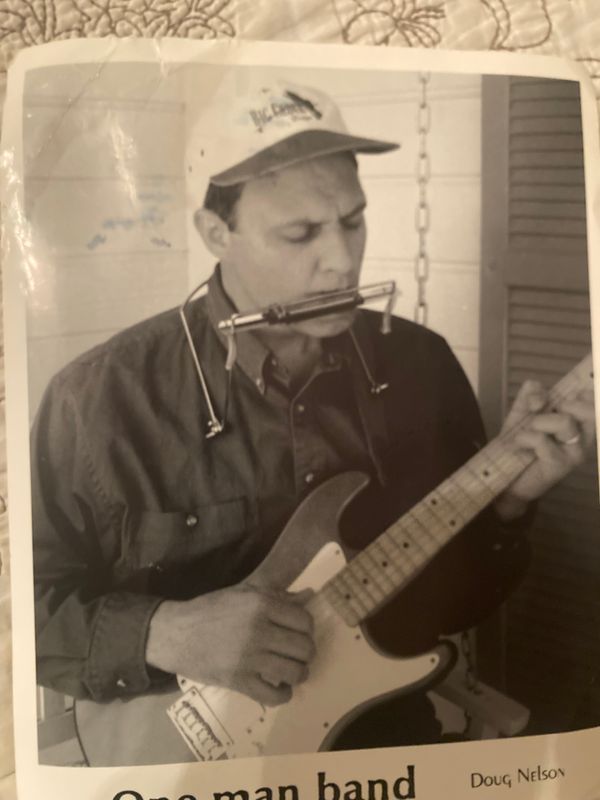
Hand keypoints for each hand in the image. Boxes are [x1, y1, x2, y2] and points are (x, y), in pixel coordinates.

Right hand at [145, 584, 314, 705]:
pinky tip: (281, 688)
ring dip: (299, 673)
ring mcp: (250, 658)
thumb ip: (276, 594)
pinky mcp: (239, 682)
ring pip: (294, 672)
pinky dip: (284, 695)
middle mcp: (259, 630)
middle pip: (304, 647)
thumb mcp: (243, 592)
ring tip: (292, 670)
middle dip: (306, 652)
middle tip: (297, 653)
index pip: (304, 620)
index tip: (299, 632)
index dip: (307, 628)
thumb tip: (308, 595)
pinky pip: (274, 696)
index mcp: (261, 604)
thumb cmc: (210, 609)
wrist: (176, 634)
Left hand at [495, 380, 595, 520]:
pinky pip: (542, 440)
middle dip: (561, 404)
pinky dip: (524, 438)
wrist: (508, 475)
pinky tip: (518, 445)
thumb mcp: (525, 411)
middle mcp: (586, 436)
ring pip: (565, 421)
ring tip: (525, 434)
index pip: (594, 399)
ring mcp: (577, 452)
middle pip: (587, 407)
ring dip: (537, 422)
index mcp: (581, 421)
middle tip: (542, 416)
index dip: (579, 393)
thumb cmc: (522, 441)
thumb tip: (538, 392)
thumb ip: (532, 394)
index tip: (557, 400)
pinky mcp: (562, 465)